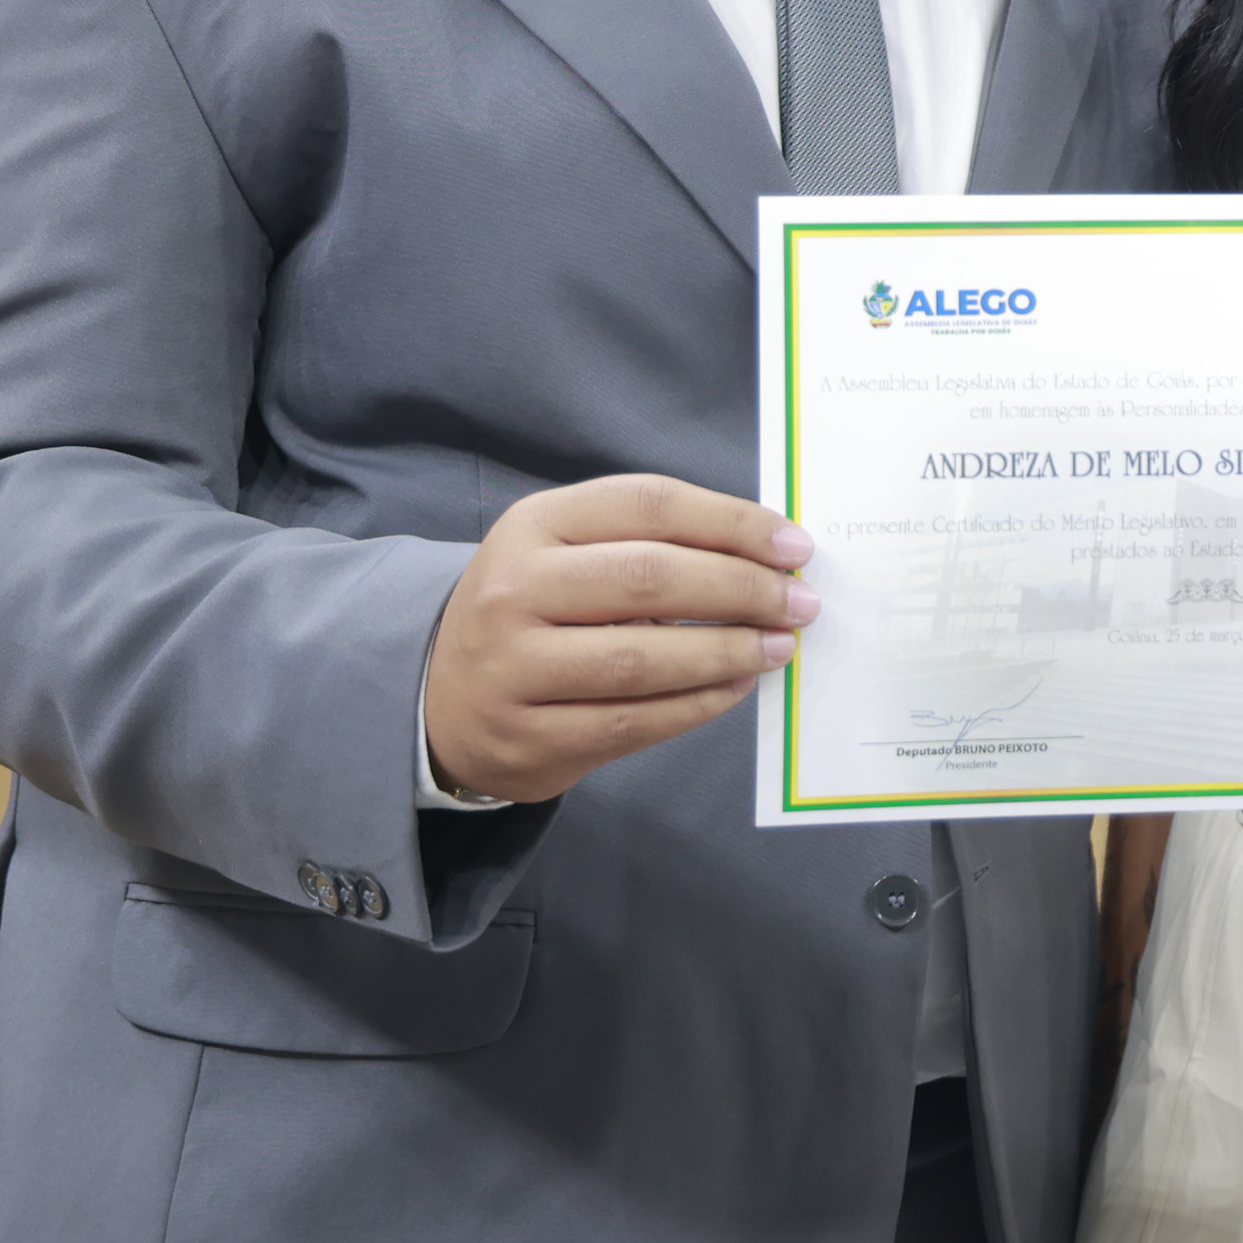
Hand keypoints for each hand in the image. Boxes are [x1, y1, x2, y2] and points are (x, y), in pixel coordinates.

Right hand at [423, 475, 818, 803]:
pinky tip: (735, 686)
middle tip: (800, 603)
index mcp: (533, 525)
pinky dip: (697, 704)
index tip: (794, 546)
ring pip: (642, 659)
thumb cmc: (533, 611)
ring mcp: (513, 668)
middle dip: (743, 589)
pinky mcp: (528, 737)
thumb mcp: (568, 551)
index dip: (733, 522)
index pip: (650, 505)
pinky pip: (633, 721)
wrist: (441, 700)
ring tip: (779, 646)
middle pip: (652, 579)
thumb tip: (768, 555)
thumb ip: (652, 542)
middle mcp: (514, 590)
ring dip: (728, 651)